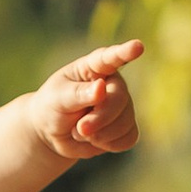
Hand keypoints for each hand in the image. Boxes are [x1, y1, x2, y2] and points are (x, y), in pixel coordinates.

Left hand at [31, 38, 141, 162]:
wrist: (53, 131)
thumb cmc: (53, 106)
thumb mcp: (58, 98)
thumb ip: (78, 94)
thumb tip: (101, 88)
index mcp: (94, 68)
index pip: (111, 58)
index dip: (125, 52)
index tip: (138, 47)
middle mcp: (113, 84)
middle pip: (119, 100)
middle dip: (99, 118)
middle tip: (81, 128)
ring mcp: (123, 106)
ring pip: (124, 123)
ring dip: (100, 135)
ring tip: (80, 130)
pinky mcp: (126, 127)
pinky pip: (128, 138)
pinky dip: (109, 144)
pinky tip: (95, 140)